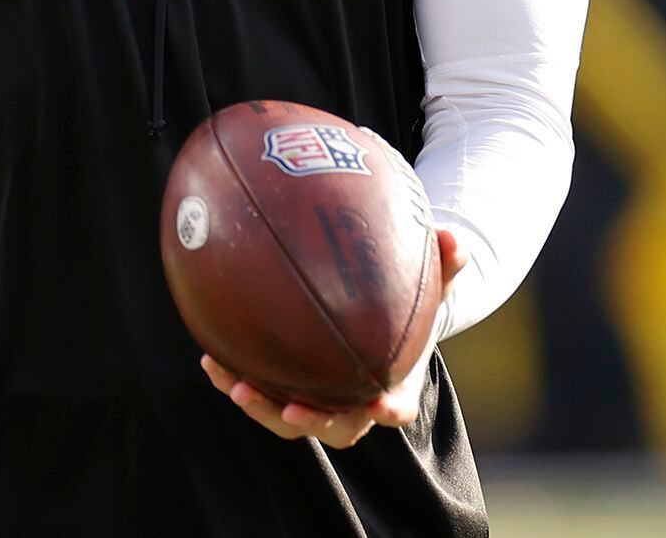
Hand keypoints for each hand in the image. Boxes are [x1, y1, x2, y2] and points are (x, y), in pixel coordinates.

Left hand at [200, 227, 463, 447]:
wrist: (380, 319)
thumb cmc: (408, 304)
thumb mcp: (433, 280)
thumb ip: (444, 263)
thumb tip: (455, 237)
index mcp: (394, 384)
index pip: (398, 407)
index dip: (389, 410)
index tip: (380, 405)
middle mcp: (355, 403)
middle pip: (336, 428)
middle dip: (311, 420)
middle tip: (290, 407)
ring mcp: (318, 399)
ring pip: (288, 419)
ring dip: (261, 407)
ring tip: (234, 383)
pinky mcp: (286, 388)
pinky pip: (260, 391)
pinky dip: (234, 379)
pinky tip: (209, 357)